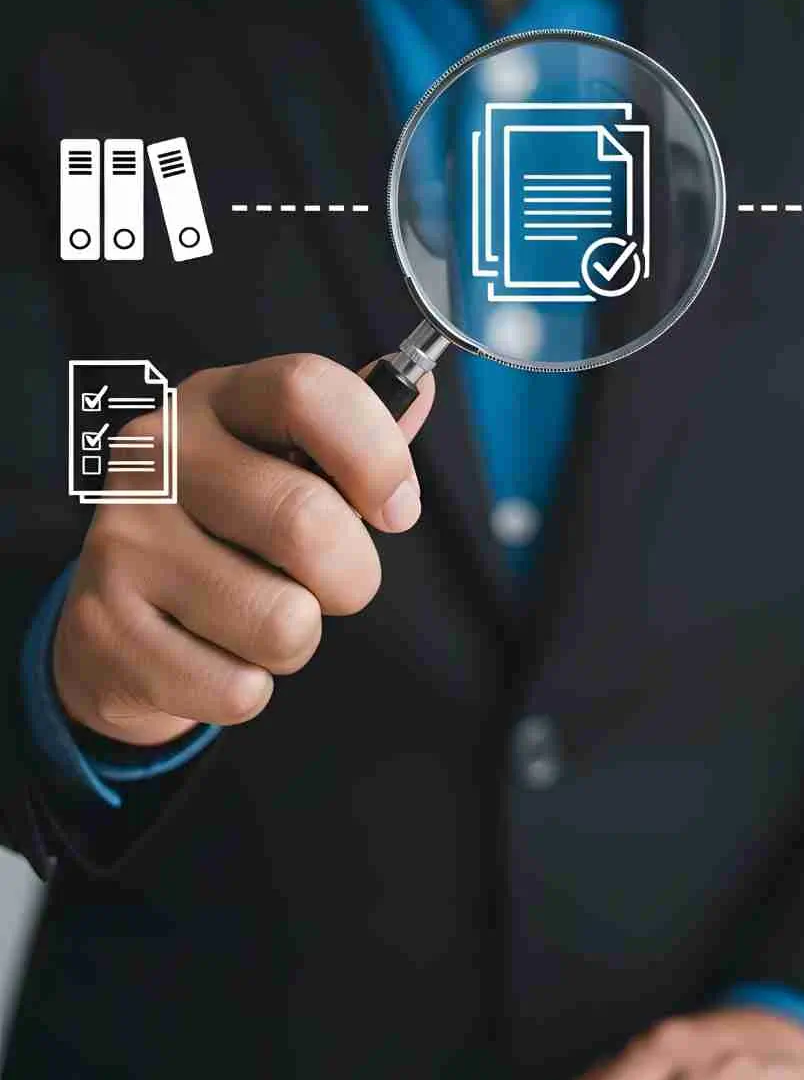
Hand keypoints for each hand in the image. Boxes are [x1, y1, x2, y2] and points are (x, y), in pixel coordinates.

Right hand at [54, 354, 432, 745]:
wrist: (111, 626)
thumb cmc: (222, 534)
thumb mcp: (278, 464)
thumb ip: (351, 434)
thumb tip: (421, 390)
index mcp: (212, 401)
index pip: (307, 390)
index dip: (376, 455)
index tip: (397, 508)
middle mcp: (157, 459)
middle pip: (308, 521)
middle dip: (352, 576)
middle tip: (333, 584)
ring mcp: (121, 542)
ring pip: (283, 621)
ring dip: (297, 640)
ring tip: (258, 618)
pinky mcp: (106, 630)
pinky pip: (239, 689)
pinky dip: (248, 689)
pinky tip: (211, 655)